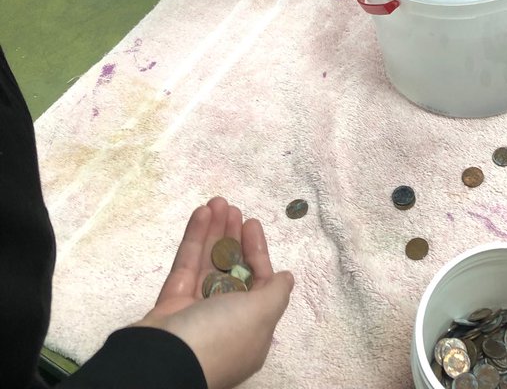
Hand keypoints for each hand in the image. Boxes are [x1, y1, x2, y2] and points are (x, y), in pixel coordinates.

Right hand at [134, 197, 293, 388]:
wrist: (164, 361)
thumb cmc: (221, 335)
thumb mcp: (261, 314)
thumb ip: (276, 292)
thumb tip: (286, 278)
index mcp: (252, 330)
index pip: (259, 283)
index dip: (257, 253)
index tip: (251, 224)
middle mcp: (225, 321)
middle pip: (232, 271)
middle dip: (233, 238)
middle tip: (231, 207)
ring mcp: (195, 313)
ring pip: (208, 265)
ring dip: (214, 232)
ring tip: (216, 201)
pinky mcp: (171, 304)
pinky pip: (186, 266)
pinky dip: (194, 240)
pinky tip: (201, 213)